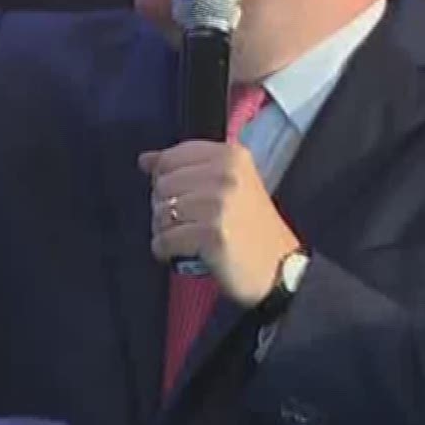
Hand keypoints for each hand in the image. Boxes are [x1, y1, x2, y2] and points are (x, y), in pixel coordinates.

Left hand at [138, 141, 299, 307]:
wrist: (280, 268)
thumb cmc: (250, 227)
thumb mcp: (228, 186)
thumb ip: (187, 168)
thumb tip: (144, 160)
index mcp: (231, 156)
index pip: (171, 157)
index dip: (165, 180)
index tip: (182, 198)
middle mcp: (226, 174)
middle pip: (161, 185)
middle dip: (164, 209)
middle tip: (185, 225)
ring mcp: (220, 204)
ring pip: (159, 213)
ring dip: (164, 232)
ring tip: (184, 240)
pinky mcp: (212, 234)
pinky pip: (164, 240)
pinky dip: (166, 251)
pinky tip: (183, 254)